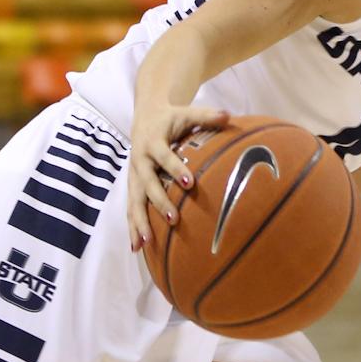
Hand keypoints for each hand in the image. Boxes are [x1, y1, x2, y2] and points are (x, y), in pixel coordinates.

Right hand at [127, 104, 230, 250]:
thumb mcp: (188, 113)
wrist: (145, 118)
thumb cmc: (172, 118)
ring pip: (134, 201)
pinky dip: (133, 227)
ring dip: (140, 221)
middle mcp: (139, 161)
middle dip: (159, 202)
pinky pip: (131, 208)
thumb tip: (229, 115)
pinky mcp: (132, 186)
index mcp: (153, 142)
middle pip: (147, 184)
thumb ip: (207, 116)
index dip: (175, 169)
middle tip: (174, 219)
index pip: (164, 157)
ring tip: (147, 241)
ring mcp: (134, 175)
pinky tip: (137, 248)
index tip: (189, 183)